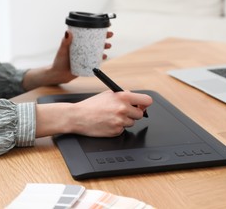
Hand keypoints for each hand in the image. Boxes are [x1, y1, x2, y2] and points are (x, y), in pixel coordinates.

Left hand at [22, 30, 112, 90]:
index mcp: (77, 42)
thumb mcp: (62, 50)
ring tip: (108, 46)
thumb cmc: (59, 61)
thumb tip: (67, 32)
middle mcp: (83, 48)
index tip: (103, 26)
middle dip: (104, 37)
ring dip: (104, 47)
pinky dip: (101, 58)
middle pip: (95, 40)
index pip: (88, 33)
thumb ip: (65, 42)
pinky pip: (96, 59)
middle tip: (110, 35)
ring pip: (97, 49)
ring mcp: (86, 55)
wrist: (59, 75)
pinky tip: (104, 57)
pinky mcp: (87, 63)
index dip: (96, 29)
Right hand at [35, 91, 152, 137]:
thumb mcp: (108, 94)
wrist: (78, 117)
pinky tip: (108, 123)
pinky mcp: (116, 131)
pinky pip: (123, 130)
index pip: (147, 100)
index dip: (145, 104)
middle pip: (140, 114)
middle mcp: (123, 109)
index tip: (142, 105)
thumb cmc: (92, 105)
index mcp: (123, 97)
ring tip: (111, 117)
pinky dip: (117, 127)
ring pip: (131, 123)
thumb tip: (136, 99)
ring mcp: (120, 121)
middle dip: (133, 113)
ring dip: (125, 121)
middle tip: (124, 112)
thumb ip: (124, 95)